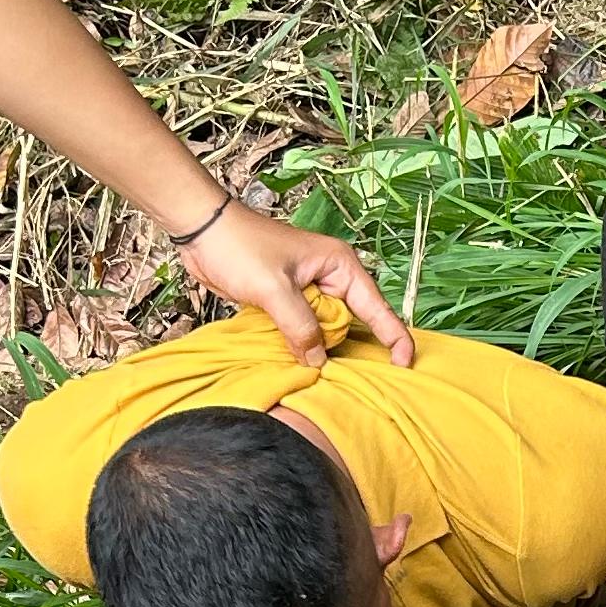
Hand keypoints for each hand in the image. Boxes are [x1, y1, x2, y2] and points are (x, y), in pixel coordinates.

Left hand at [179, 195, 415, 367]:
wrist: (202, 230)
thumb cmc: (239, 247)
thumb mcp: (273, 289)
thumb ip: (299, 326)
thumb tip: (318, 361)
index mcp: (339, 266)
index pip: (376, 306)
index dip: (393, 336)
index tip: (404, 365)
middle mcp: (330, 278)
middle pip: (353, 323)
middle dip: (351, 347)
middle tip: (351, 376)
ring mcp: (309, 290)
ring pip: (327, 329)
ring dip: (322, 348)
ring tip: (325, 373)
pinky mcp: (287, 301)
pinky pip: (304, 329)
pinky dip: (303, 344)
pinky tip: (300, 362)